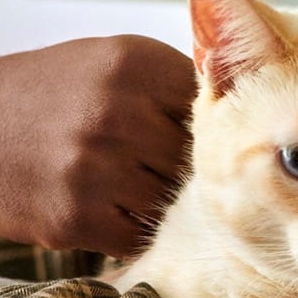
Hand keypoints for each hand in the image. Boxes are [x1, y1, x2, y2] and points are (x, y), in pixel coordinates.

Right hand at [0, 36, 195, 256]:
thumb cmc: (51, 93)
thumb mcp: (109, 60)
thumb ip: (172, 80)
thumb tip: (246, 110)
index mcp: (134, 64)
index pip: (212, 107)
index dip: (208, 127)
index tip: (195, 136)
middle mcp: (116, 112)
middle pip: (194, 159)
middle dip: (181, 168)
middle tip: (157, 167)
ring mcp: (95, 168)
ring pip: (170, 202)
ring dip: (156, 201)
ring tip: (128, 184)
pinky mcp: (75, 217)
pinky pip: (137, 236)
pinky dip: (129, 229)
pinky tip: (106, 206)